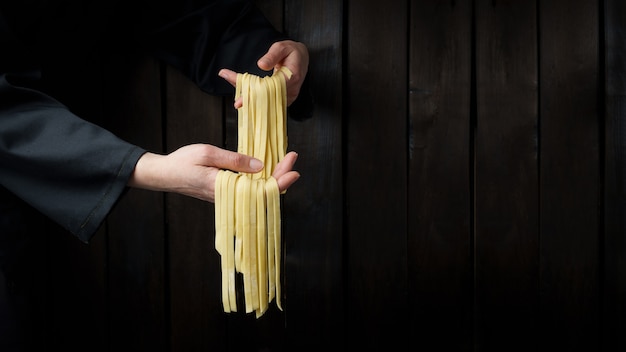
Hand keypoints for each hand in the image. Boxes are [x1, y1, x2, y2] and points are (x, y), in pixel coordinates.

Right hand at [128, 144, 299, 201]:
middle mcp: (229, 197)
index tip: (293, 166)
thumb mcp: (208, 154)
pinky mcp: (226, 194)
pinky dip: (261, 180)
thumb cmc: (182, 162)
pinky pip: (249, 191)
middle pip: (264, 192)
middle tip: (292, 157)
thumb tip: (259, 165)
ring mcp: (228, 197)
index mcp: (225, 188)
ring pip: (257, 193)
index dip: (280, 178)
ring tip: (285, 163)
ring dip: (273, 178)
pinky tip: (268, 170)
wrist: (163, 174)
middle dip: (281, 176)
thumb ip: (234, 160)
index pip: (261, 188)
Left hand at [219, 40, 308, 107]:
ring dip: (255, 101)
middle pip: (270, 99)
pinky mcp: (286, 99)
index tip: (242, 99)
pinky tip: (249, 99)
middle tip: (237, 103)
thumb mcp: (281, 47)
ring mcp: (290, 96)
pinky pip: (273, 102)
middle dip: (252, 101)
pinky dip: (260, 101)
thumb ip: (272, 55)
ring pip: (271, 103)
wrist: (302, 58)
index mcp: (292, 76)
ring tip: (240, 100)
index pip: (272, 88)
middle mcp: (292, 89)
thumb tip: (261, 65)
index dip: (256, 94)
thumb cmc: (291, 51)